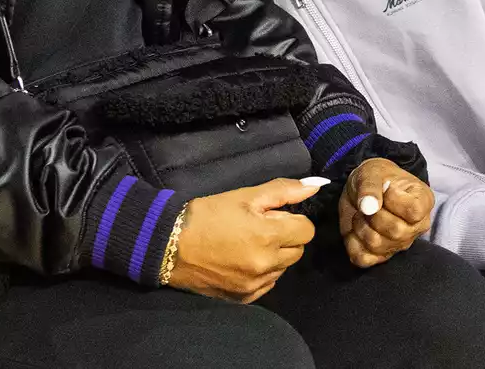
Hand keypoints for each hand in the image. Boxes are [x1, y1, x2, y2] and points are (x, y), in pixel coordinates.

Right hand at [164, 178, 318, 302]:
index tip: (273, 216)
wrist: (170, 246)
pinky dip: (261, 272)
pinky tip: (241, 261)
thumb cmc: (208, 214)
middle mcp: (267, 265)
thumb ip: (283, 191)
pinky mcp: (244, 298)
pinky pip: (267, 284)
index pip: (306, 230)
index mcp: (269, 237)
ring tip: (247, 244)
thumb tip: (315, 186)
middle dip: (285, 237)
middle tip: (259, 228)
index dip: (292, 219)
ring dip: (274, 256)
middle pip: (298, 250)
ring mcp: (256, 285)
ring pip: (283, 268)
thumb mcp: (245, 196)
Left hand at [339, 158, 433, 267]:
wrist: (364, 188)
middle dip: (374, 215)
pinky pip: (363, 258)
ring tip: (362, 213)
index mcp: (423, 203)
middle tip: (367, 203)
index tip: (386, 188)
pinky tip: (355, 229)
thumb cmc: (377, 177)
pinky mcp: (380, 255)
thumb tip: (368, 207)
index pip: (413, 211)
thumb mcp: (372, 172)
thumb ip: (371, 187)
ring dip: (361, 226)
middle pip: (396, 232)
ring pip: (377, 245)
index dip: (394, 201)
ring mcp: (399, 244)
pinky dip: (353, 242)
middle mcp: (416, 227)